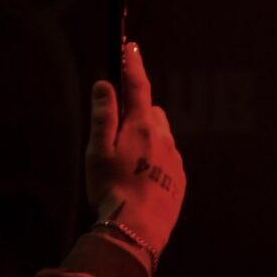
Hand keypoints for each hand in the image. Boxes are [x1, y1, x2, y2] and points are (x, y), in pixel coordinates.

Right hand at [85, 43, 186, 258]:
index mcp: (142, 126)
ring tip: (125, 166)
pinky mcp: (179, 181)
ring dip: (146, 140)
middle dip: (137, 114)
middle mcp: (164, 137)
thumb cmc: (112, 188)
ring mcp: (174, 159)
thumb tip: (104, 84)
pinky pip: (166, 161)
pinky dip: (154, 162)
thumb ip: (103, 116)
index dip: (133, 65)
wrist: (137, 230)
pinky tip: (139, 182)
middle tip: (116, 136)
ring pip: (161, 137)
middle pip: (151, 113)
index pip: (138, 86)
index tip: (131, 46)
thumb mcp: (98, 150)